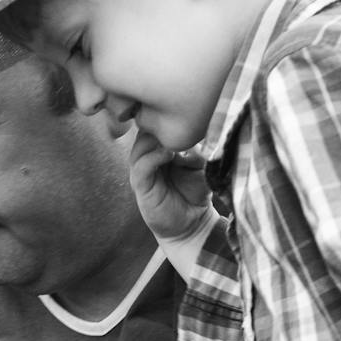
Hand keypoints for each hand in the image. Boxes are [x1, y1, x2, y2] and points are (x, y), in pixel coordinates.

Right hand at [126, 124, 214, 246]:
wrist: (191, 225)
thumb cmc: (196, 193)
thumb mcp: (201, 164)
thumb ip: (196, 147)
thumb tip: (191, 133)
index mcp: (159, 149)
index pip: (154, 124)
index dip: (165, 117)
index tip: (185, 115)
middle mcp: (147, 157)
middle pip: (143, 130)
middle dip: (159, 125)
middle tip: (178, 124)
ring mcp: (142, 171)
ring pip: (140, 145)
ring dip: (157, 139)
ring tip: (175, 141)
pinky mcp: (140, 186)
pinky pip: (141, 165)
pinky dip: (154, 156)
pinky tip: (170, 155)